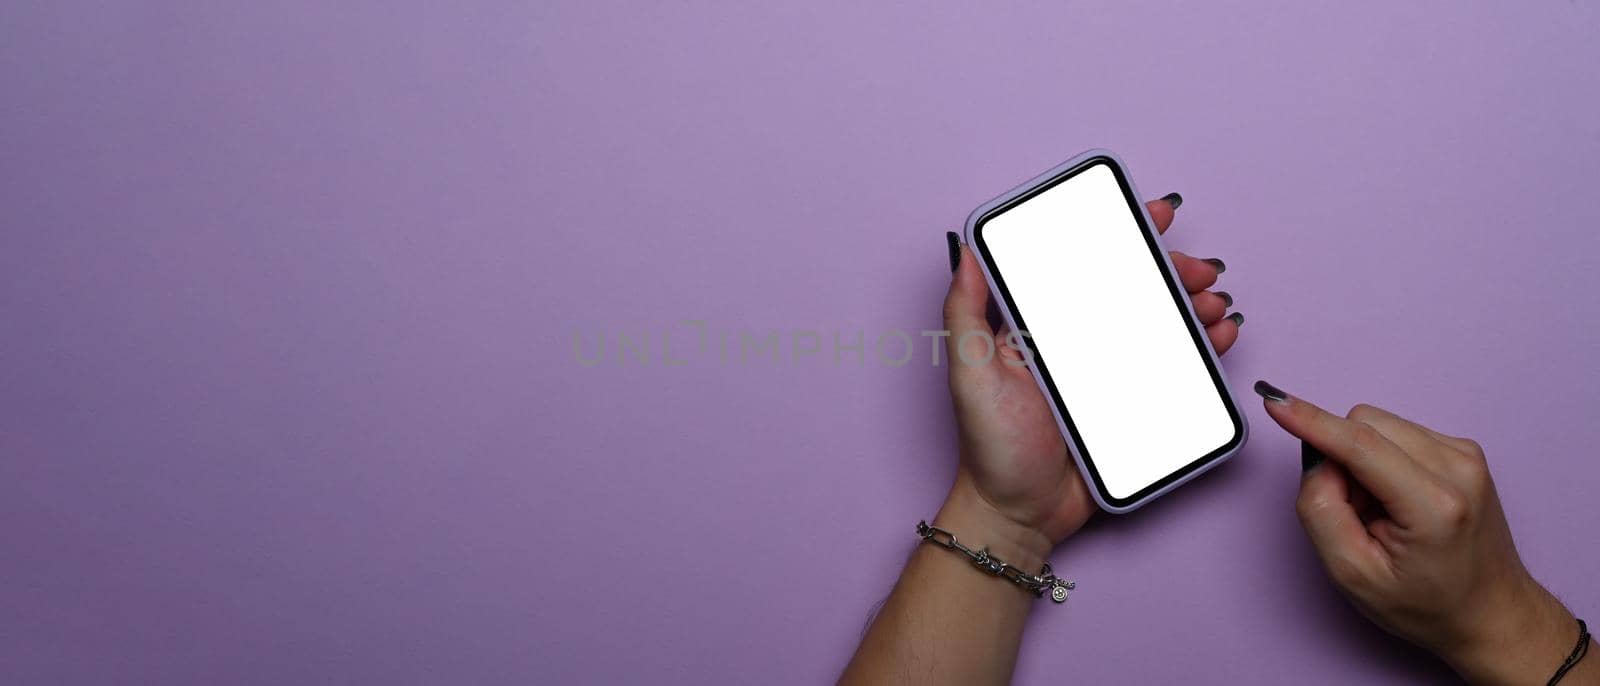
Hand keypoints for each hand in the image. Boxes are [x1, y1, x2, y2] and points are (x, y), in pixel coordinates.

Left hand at [937, 195, 1240, 552]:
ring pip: (1160, 323)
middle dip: (1171, 269)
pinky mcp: (1133, 405)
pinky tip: (1219, 335)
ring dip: (1194, 304)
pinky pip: (1174, 368)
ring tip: (1215, 301)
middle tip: (1198, 268)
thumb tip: (966, 247)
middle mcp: (1078, 342)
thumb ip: (965, 311)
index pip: (1084, 264)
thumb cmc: (988, 445)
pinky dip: (1202, 348)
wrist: (1019, 513)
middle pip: (1133, 289)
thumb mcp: (968, 371)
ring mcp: (1108, 373)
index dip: (1119, 232)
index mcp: (1042, 325)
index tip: (1154, 211)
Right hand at [1256, 381, 1593, 684]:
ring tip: (1381, 509)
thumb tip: (1317, 459)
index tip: (1275, 402)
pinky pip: (1397, 432)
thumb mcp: (1353, 575)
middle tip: (1355, 511)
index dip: (1311, 421)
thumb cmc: (1427, 604)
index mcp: (1434, 505)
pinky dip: (1382, 459)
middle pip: (1365, 424)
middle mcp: (1459, 468)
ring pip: (1378, 424)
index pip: (1360, 445)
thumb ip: (1322, 511)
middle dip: (1340, 458)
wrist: (1490, 612)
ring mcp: (1467, 455)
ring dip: (1361, 459)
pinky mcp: (1464, 450)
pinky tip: (1397, 498)